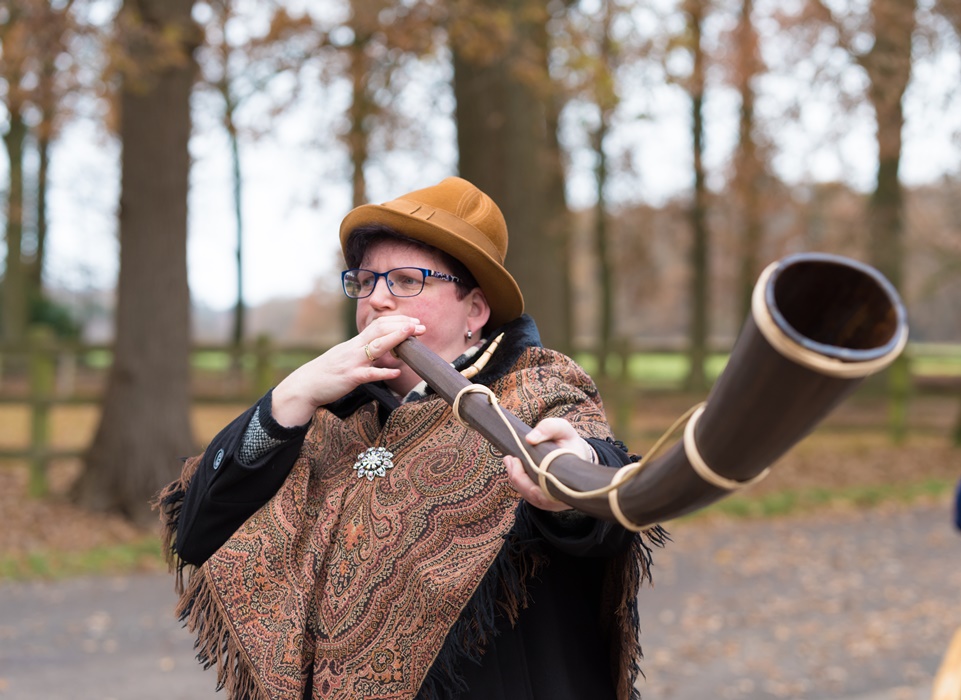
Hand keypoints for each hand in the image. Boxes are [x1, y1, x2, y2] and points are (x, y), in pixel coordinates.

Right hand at [271, 316, 425, 425]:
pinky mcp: (350, 378)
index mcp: (355, 343)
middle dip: (402, 326)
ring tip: (412, 334)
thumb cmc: (327, 373)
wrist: (305, 385)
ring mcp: (353, 362)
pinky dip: (384, 372)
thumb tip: (383, 351)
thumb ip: (363, 352)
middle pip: (380, 329)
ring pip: (377, 346)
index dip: (397, 321)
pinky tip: (397, 373)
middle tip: (421, 326)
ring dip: (396, 338)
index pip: (378, 325)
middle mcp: (354, 348)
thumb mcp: (345, 357)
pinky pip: (369, 374)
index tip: (414, 321)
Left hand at [503, 417, 595, 511]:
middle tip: (510, 459)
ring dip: (517, 481)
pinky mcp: (547, 498)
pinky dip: (519, 483)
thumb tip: (530, 439)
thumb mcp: (562, 429)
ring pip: (532, 498)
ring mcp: (556, 499)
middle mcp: (564, 495)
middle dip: (520, 480)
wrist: (577, 451)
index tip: (518, 462)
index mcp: (571, 480)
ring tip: (509, 461)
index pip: (550, 492)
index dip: (533, 486)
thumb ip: (548, 428)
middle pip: (538, 498)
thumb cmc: (569, 440)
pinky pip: (531, 496)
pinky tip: (513, 468)